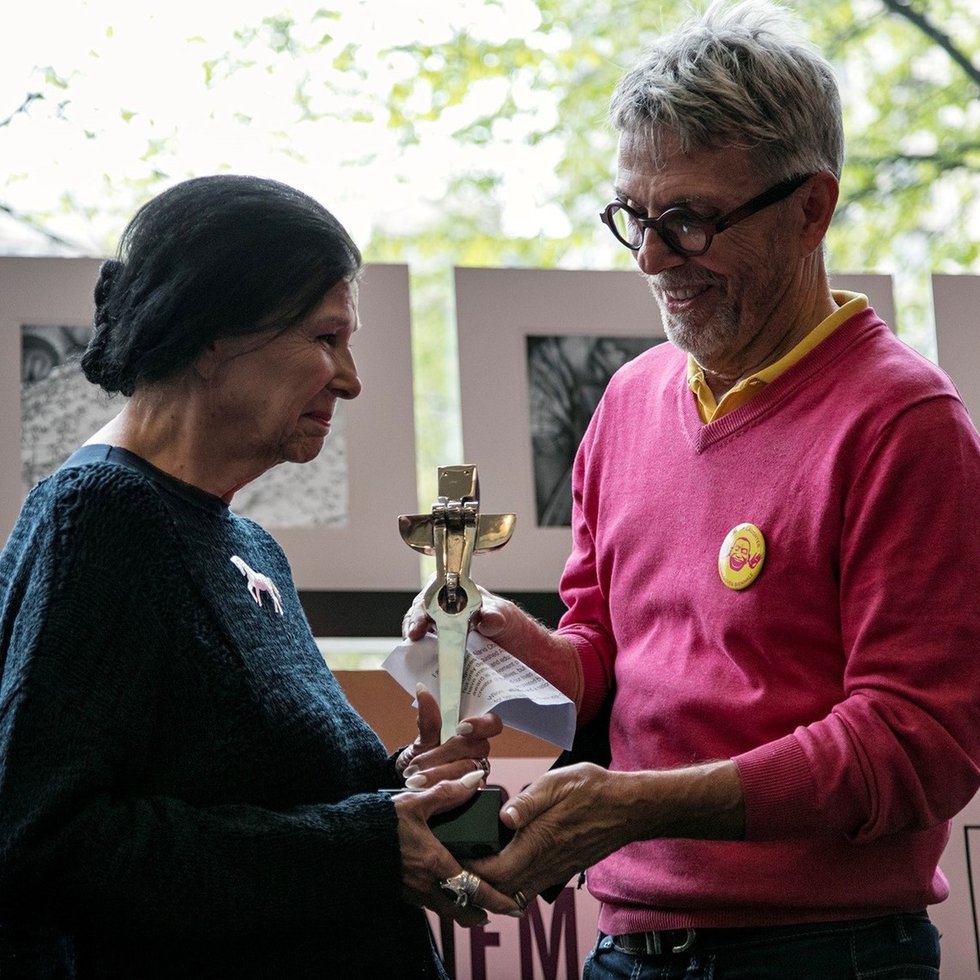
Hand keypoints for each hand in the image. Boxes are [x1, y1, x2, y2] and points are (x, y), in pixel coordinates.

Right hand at [393, 770, 521, 925]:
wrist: (342, 842)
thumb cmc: (379, 822)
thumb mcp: (415, 802)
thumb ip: (448, 793)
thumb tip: (475, 781)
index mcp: (436, 863)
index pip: (475, 889)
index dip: (496, 900)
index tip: (513, 907)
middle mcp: (426, 884)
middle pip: (461, 910)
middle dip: (480, 913)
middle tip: (495, 912)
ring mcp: (411, 891)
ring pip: (443, 909)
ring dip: (461, 909)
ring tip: (475, 907)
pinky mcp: (398, 891)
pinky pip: (427, 903)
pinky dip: (441, 902)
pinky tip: (442, 891)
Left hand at [395, 683, 501, 788]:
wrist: (413, 778)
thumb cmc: (424, 751)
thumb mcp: (424, 735)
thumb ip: (428, 717)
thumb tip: (422, 689)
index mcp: (473, 730)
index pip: (491, 723)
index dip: (481, 724)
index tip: (460, 728)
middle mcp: (479, 749)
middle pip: (476, 748)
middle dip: (445, 755)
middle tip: (418, 763)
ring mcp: (478, 771)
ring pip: (467, 771)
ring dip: (439, 775)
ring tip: (414, 778)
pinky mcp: (472, 792)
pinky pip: (463, 792)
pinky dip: (441, 790)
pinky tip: (424, 790)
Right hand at [402, 588, 582, 705]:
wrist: (532, 660)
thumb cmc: (520, 633)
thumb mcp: (510, 621)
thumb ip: (498, 617)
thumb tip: (486, 617)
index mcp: (462, 596)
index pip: (434, 594)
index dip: (422, 608)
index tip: (420, 626)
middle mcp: (450, 613)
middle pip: (422, 613)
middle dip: (414, 624)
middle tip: (413, 639)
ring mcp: (447, 634)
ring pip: (423, 635)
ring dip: (416, 645)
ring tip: (414, 658)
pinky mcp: (448, 655)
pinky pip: (431, 656)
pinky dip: (425, 662)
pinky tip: (426, 673)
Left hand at [469, 763, 627, 903]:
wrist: (629, 807)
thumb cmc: (593, 789)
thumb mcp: (558, 783)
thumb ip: (528, 801)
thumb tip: (503, 815)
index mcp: (539, 841)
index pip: (495, 872)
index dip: (471, 870)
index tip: (455, 857)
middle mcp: (546, 863)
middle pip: (501, 889)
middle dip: (477, 881)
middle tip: (458, 862)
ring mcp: (555, 871)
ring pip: (516, 893)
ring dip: (494, 886)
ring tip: (476, 866)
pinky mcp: (563, 870)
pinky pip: (532, 888)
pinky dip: (513, 885)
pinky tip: (505, 866)